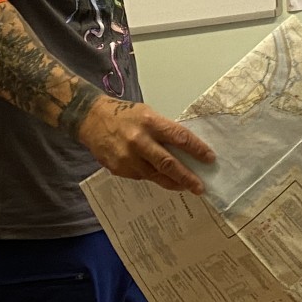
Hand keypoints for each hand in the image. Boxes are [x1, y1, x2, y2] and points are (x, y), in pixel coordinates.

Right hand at [76, 98, 216, 193]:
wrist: (91, 119)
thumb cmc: (124, 115)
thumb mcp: (147, 114)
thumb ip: (164, 130)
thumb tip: (186, 149)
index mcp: (150, 122)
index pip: (179, 137)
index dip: (197, 149)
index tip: (210, 158)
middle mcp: (139, 141)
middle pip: (168, 163)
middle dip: (187, 177)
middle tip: (200, 187)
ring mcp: (128, 157)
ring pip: (156, 175)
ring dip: (173, 182)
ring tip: (186, 186)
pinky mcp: (119, 169)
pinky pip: (142, 176)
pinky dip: (154, 177)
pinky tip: (161, 177)